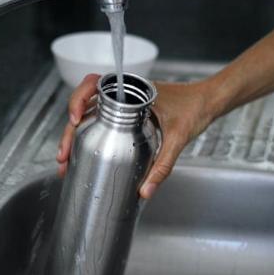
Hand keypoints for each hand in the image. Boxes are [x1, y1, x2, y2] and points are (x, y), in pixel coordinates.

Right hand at [56, 74, 215, 198]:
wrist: (209, 102)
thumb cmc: (196, 108)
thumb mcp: (178, 138)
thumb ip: (163, 165)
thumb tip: (146, 191)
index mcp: (133, 89)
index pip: (94, 83)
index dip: (78, 99)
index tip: (75, 120)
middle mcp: (125, 94)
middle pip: (86, 106)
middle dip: (70, 130)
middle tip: (63, 155)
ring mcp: (126, 104)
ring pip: (91, 115)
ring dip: (77, 135)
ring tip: (68, 159)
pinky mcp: (130, 115)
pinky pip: (104, 121)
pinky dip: (91, 135)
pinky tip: (86, 154)